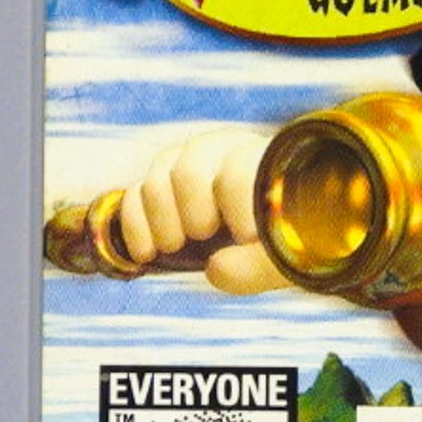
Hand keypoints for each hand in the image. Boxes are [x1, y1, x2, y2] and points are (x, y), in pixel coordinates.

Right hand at [48, 130, 286, 294]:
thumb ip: (262, 265)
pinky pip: (133, 197)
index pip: (236, 172)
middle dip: (194, 213)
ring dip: (163, 222)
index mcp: (256, 156)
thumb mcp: (289, 256)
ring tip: (177, 246)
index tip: (247, 238)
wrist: (270, 227)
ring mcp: (183, 165)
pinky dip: (135, 227)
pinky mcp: (159, 185)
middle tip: (207, 235)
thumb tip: (213, 269)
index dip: (237, 209)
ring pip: (156, 182)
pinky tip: (146, 255)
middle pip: (188, 172)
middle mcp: (216, 151)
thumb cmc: (288, 237)